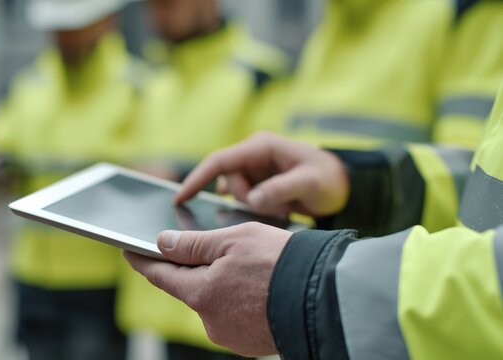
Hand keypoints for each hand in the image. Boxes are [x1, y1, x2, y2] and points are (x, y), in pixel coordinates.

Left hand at [124, 222, 291, 356]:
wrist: (325, 297)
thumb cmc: (280, 262)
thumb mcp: (233, 239)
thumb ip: (194, 244)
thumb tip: (162, 244)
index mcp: (201, 293)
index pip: (161, 276)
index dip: (144, 261)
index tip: (130, 252)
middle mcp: (211, 321)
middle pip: (191, 288)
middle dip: (196, 269)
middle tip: (214, 249)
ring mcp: (231, 335)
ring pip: (215, 301)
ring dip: (221, 284)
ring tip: (249, 268)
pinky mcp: (250, 343)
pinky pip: (234, 315)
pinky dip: (238, 300)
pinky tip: (258, 287)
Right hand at [175, 132, 348, 216]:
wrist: (345, 185)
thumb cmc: (329, 179)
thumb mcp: (309, 183)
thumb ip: (281, 189)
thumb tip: (252, 199)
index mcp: (260, 147)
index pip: (219, 162)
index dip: (196, 179)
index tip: (179, 198)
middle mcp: (254, 155)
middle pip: (228, 181)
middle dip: (244, 199)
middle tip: (275, 208)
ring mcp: (256, 170)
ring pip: (235, 193)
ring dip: (253, 205)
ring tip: (283, 208)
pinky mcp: (259, 183)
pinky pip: (244, 198)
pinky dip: (256, 208)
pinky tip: (277, 210)